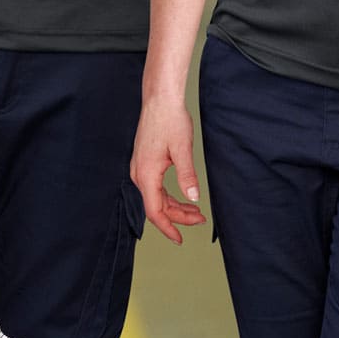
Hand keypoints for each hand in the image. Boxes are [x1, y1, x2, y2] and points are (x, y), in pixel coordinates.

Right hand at [130, 97, 206, 244]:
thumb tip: (193, 197)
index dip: (168, 228)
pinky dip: (168, 195)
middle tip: (199, 219)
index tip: (179, 238)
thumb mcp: (182, 149)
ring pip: (156, 197)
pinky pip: (155, 186)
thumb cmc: (169, 119)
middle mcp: (139, 173)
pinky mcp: (144, 161)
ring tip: (195, 210)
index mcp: (146, 174)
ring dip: (174, 206)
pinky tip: (182, 195)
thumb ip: (187, 175)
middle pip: (156, 206)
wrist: (160, 99)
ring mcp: (140, 167)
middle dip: (178, 216)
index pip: (155, 211)